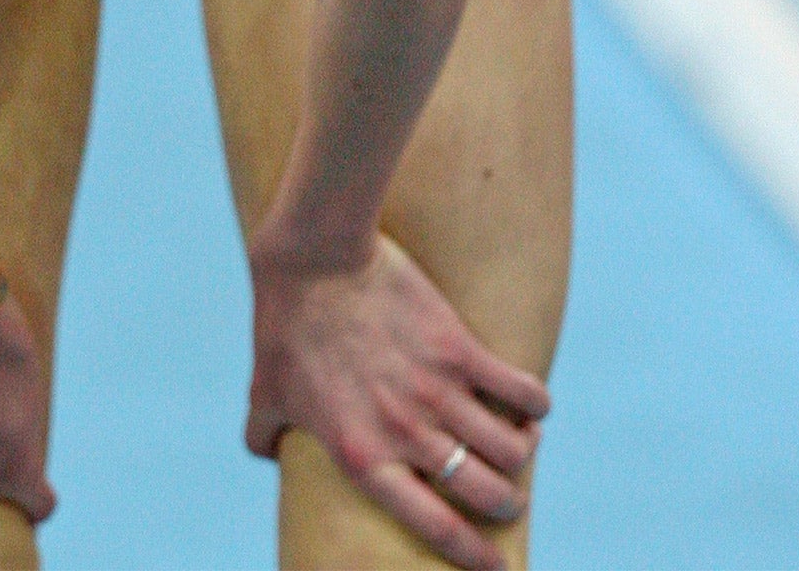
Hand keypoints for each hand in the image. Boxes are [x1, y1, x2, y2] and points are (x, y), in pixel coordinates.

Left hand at [244, 230, 550, 570]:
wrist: (316, 258)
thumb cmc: (285, 325)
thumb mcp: (264, 390)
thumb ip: (263, 432)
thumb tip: (263, 453)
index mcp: (363, 456)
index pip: (433, 525)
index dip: (472, 554)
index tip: (496, 566)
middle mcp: (407, 434)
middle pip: (488, 493)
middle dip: (505, 503)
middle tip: (506, 496)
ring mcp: (438, 392)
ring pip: (513, 449)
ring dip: (523, 453)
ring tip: (520, 443)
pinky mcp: (459, 348)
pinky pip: (520, 391)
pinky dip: (536, 404)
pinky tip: (533, 405)